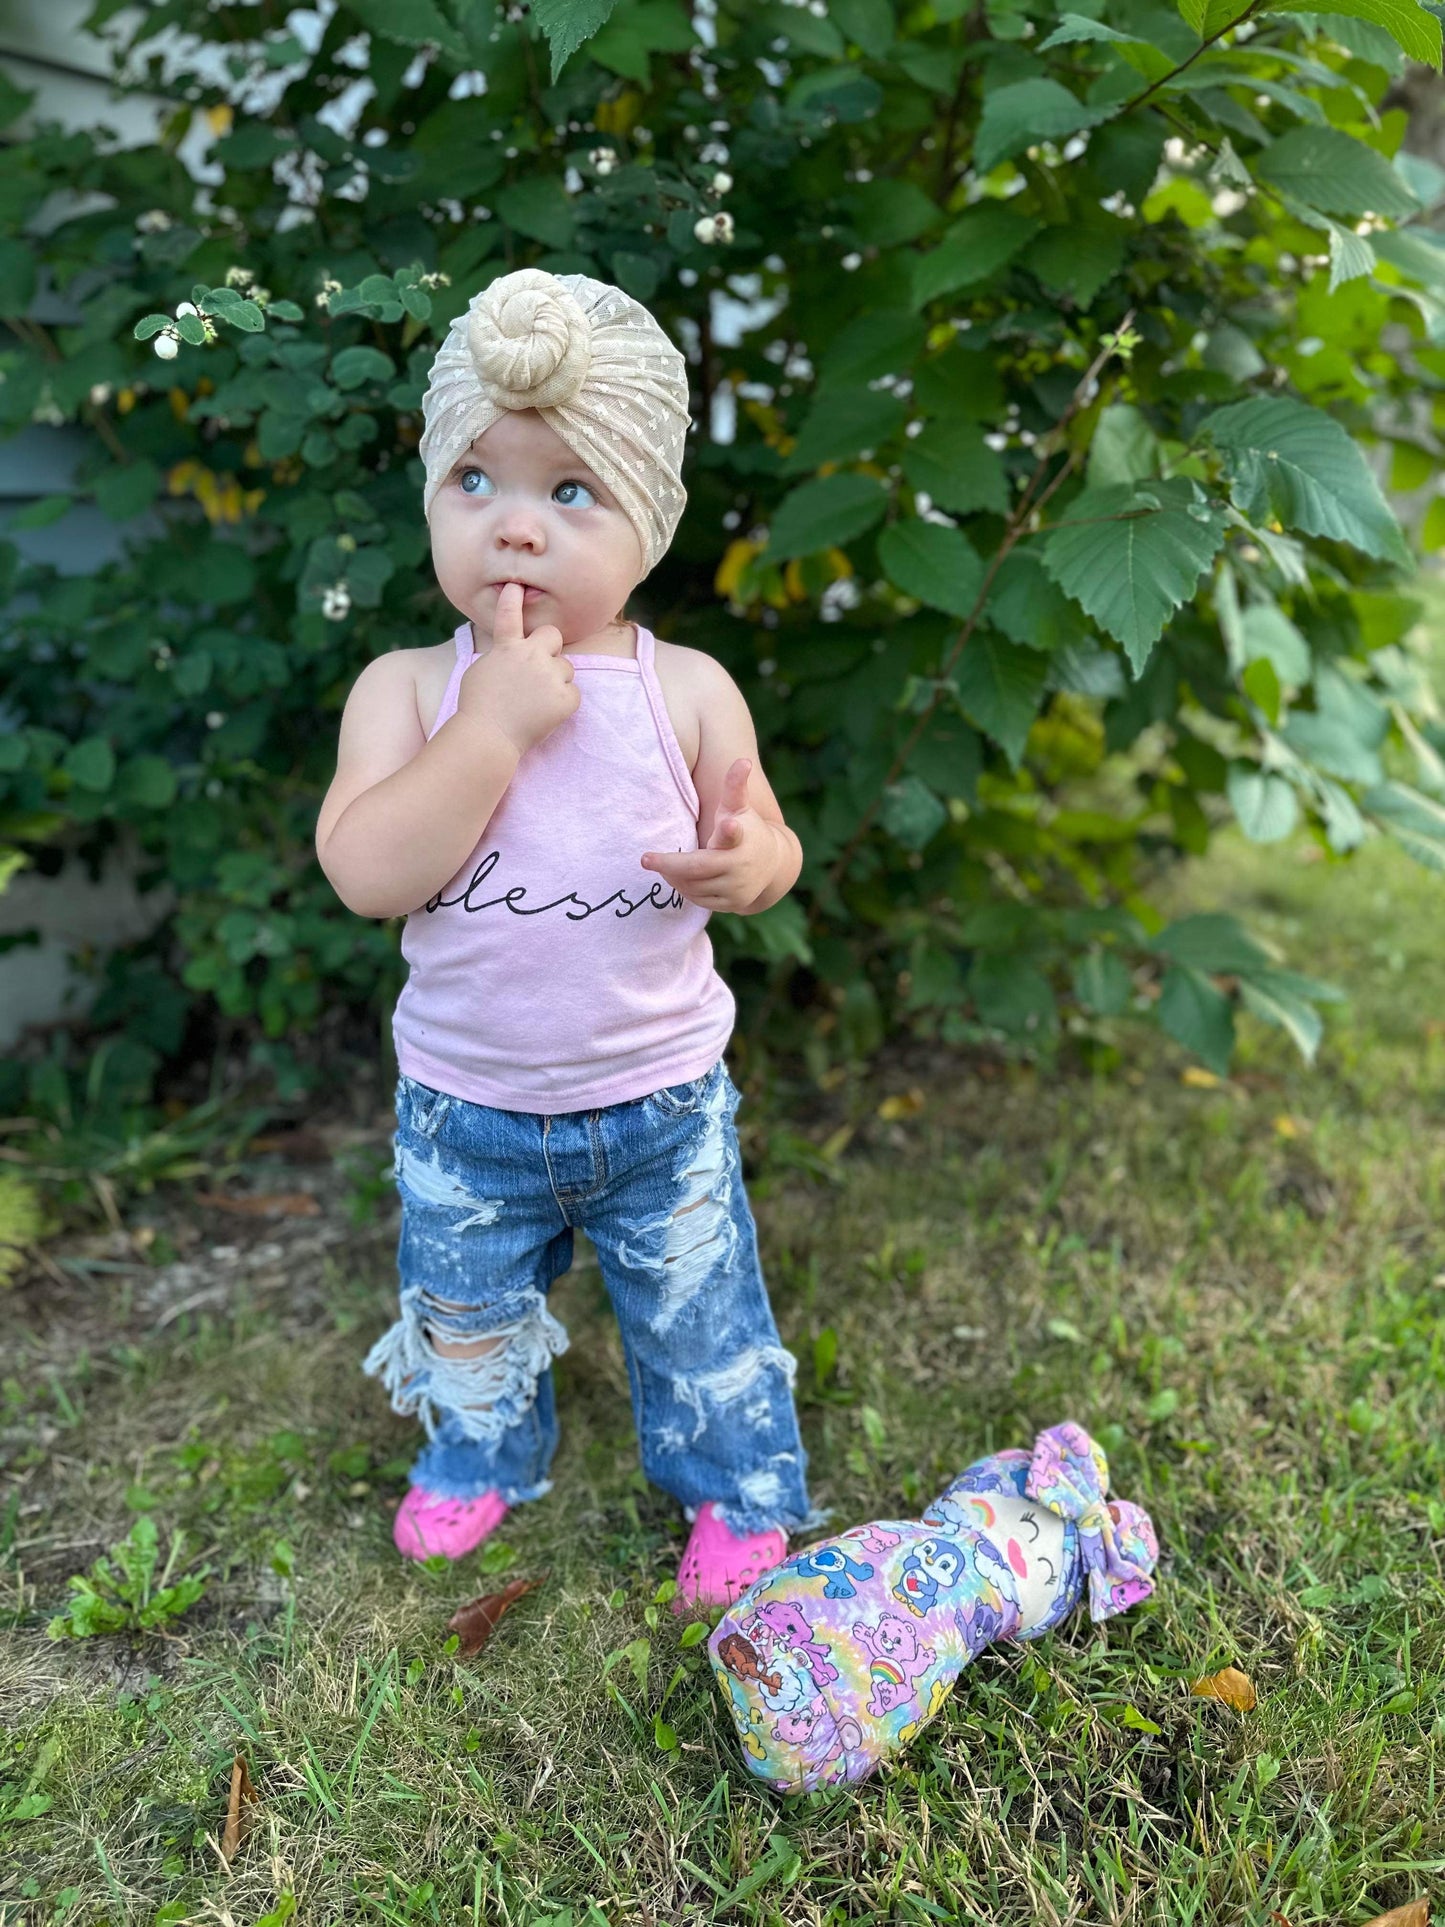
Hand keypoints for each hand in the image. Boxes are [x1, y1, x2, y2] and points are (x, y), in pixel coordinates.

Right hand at [456, 580, 579, 756]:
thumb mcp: (480, 672)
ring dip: (556, 680)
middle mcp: (531, 655)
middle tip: (540, 669)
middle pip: (554, 636)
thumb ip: (500, 656)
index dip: (512, 600)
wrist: (489, 735)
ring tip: (536, 701)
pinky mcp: (565, 697)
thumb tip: (510, 653)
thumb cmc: (477, 708)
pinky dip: (563, 704)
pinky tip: (545, 714)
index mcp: (507, 648)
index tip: (515, 587)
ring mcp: (550, 675)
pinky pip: (573, 693)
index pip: (510, 616)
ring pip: (566, 668)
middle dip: (550, 648)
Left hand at [640, 758, 784, 912]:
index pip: (732, 833)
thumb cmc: (748, 829)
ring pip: (694, 886)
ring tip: (662, 866)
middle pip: (697, 868)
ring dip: (674, 877)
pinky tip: (677, 878)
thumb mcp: (740, 808)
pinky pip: (699, 899)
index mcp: (740, 838)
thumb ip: (736, 786)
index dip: (729, 829)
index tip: (729, 824)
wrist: (773, 865)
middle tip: (645, 860)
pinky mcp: (733, 904)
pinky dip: (685, 889)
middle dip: (670, 865)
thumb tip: (743, 760)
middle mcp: (739, 865)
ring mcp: (737, 888)